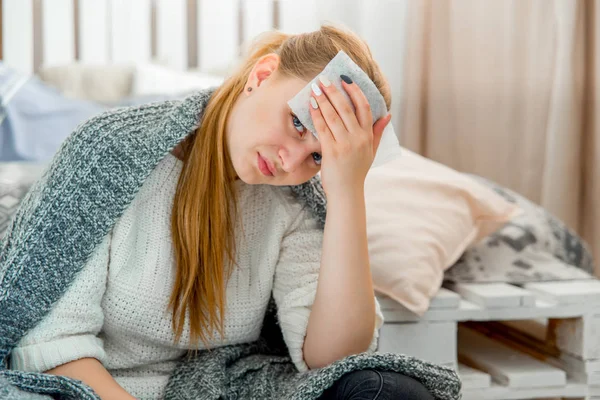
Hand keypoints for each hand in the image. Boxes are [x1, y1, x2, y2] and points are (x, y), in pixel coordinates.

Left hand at [309, 75, 390, 196]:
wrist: (347, 192)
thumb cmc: (356, 172)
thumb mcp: (371, 152)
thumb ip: (377, 133)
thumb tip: (387, 116)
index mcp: (367, 136)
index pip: (364, 107)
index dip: (355, 91)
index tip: (345, 80)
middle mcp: (358, 138)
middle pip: (346, 108)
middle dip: (334, 91)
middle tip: (324, 79)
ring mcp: (344, 144)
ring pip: (333, 116)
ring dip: (323, 100)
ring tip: (315, 88)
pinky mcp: (331, 151)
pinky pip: (323, 128)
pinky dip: (316, 115)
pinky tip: (311, 105)